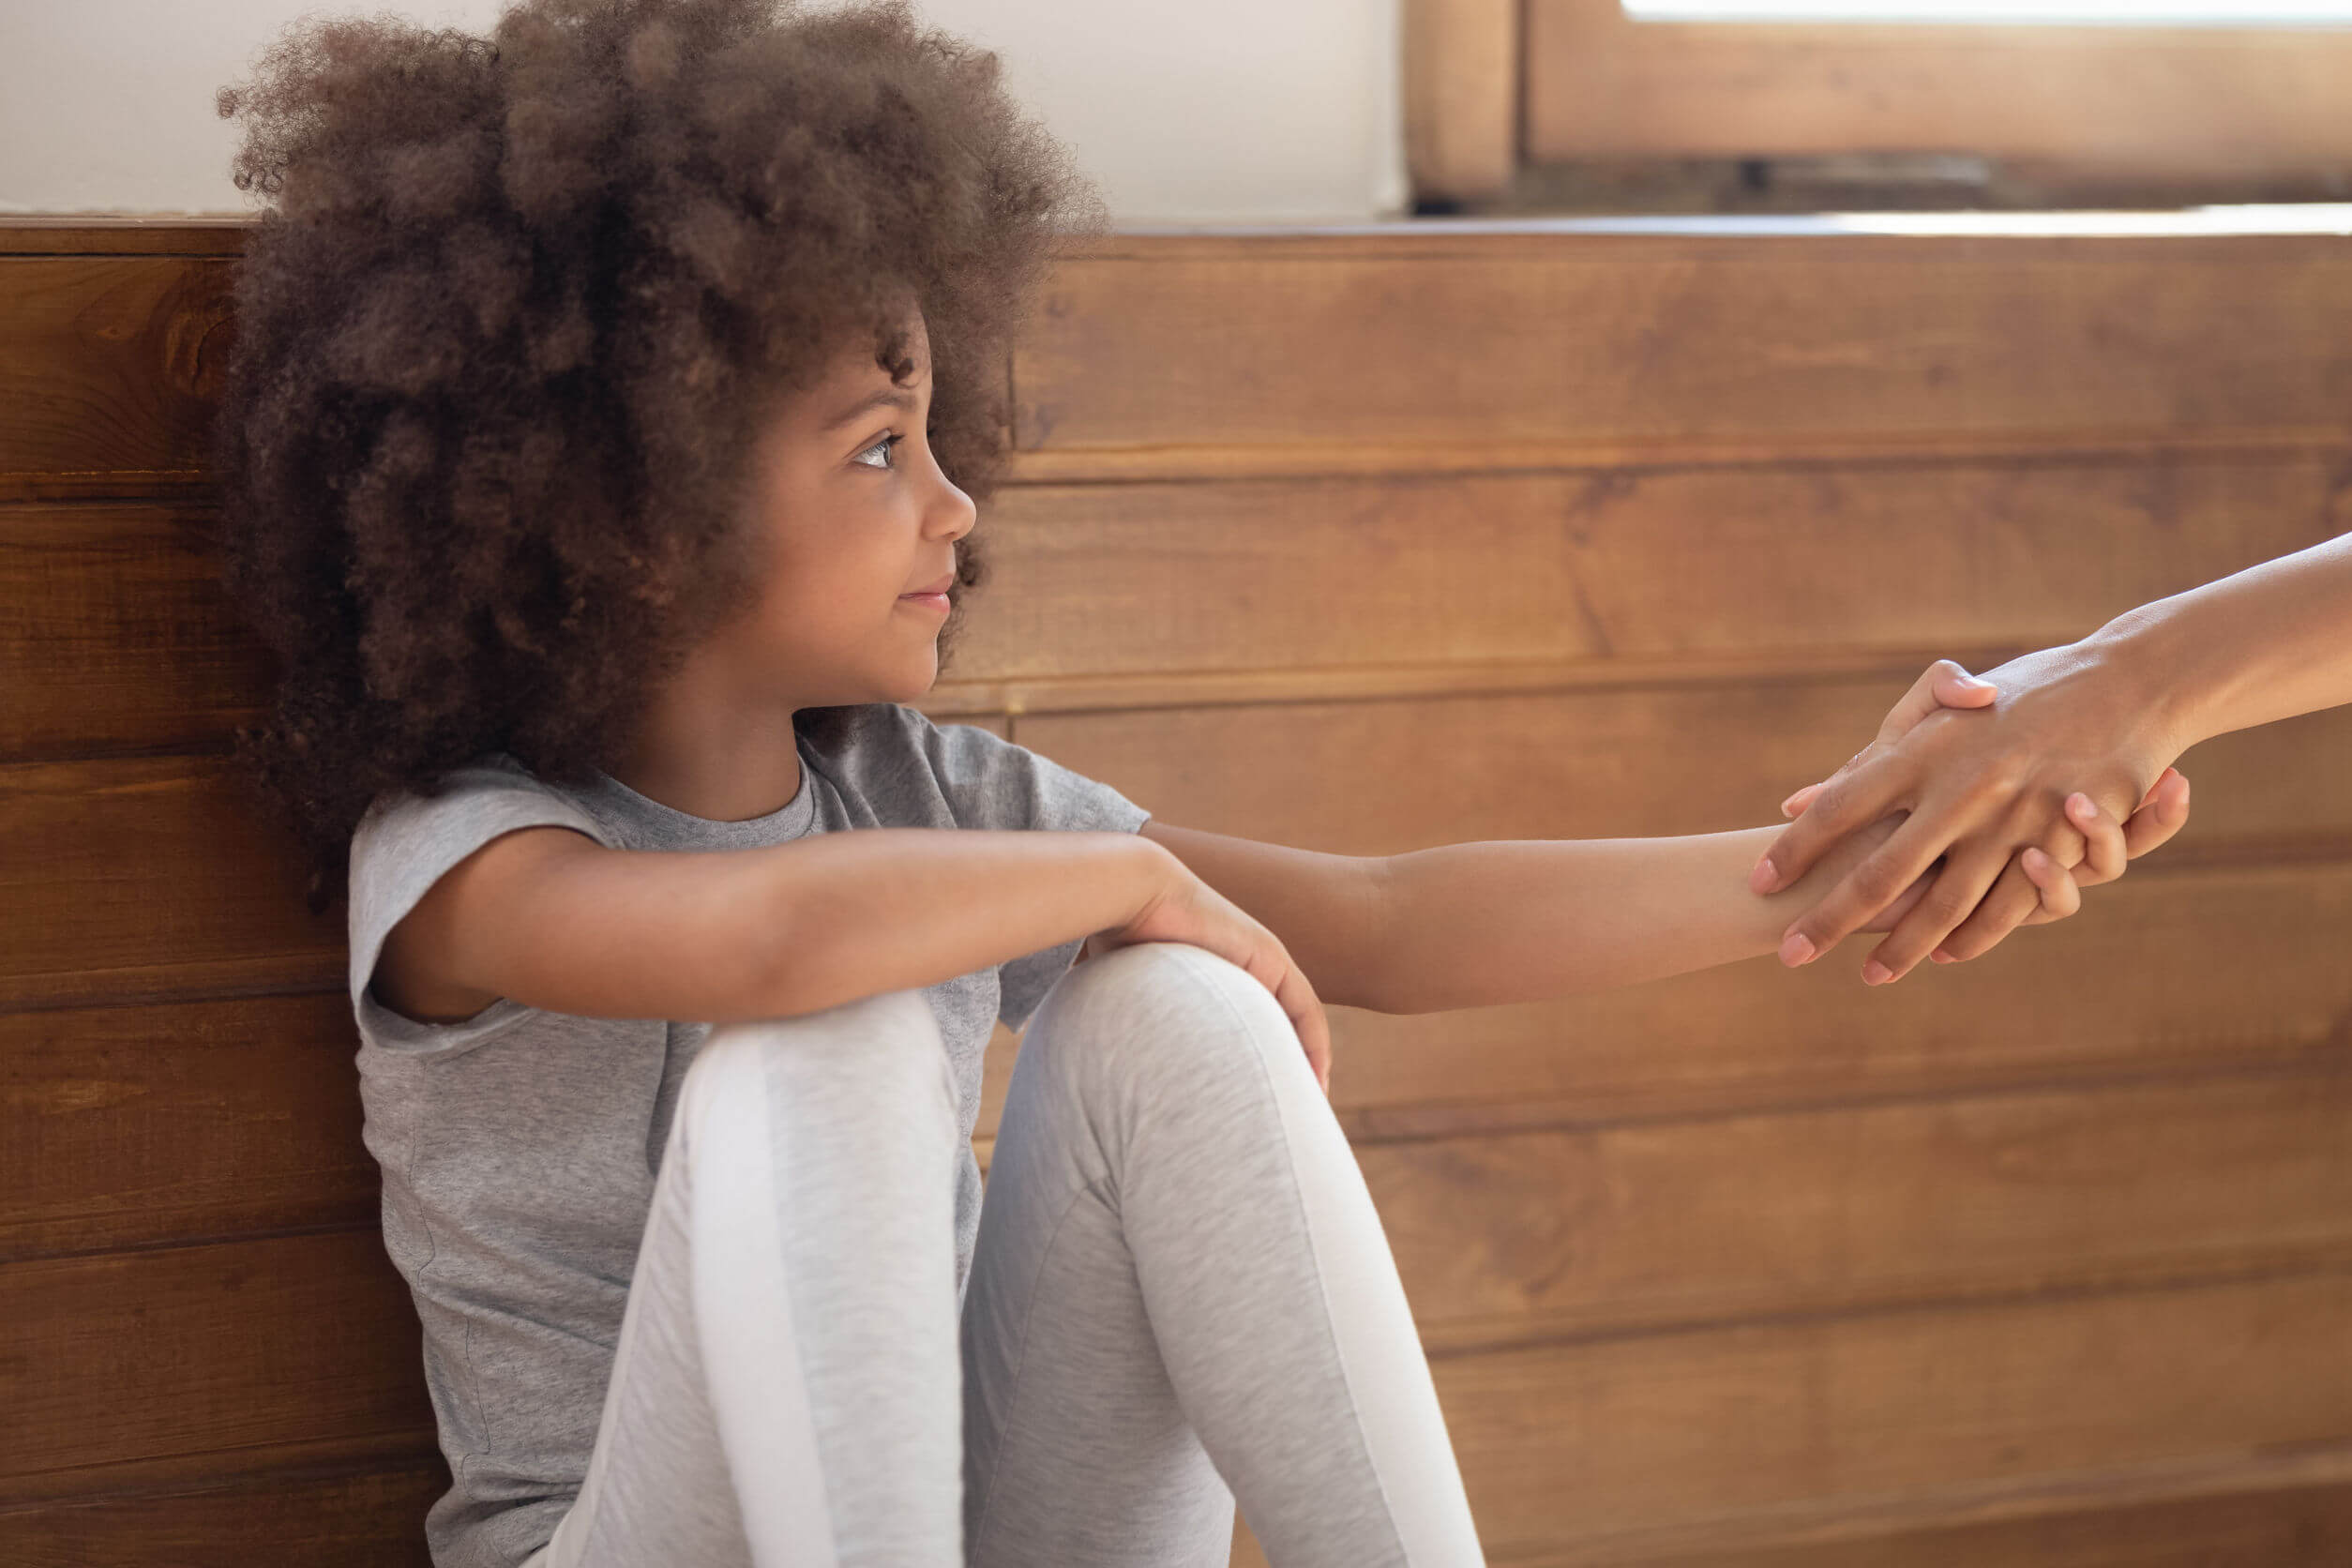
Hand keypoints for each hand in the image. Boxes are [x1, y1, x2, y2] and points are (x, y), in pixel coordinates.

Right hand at [1084, 846, 1332, 1091]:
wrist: (1130, 895)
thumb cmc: (1111, 942)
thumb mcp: (1126, 995)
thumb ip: (1124, 1026)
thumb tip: (1089, 1068)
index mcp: (1212, 980)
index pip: (1246, 1031)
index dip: (1255, 1068)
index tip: (1255, 1110)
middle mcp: (1239, 968)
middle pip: (1275, 1030)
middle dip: (1285, 1073)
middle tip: (1289, 1120)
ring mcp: (1258, 959)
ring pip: (1295, 1021)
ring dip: (1307, 1063)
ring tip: (1311, 1105)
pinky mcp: (1271, 957)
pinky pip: (1305, 1009)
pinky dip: (1315, 1044)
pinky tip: (1318, 1077)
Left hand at [1756, 647, 2189, 979]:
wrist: (2128, 678)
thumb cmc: (2019, 692)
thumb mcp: (1939, 714)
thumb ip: (1871, 762)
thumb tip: (1797, 804)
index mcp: (1923, 749)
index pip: (1839, 806)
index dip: (1796, 848)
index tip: (1757, 883)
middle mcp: (1960, 787)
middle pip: (1878, 868)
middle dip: (1829, 917)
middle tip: (1789, 954)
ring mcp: (2010, 819)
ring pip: (1941, 904)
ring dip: (1901, 945)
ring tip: (1867, 975)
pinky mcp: (2059, 844)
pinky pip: (2007, 907)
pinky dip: (1972, 938)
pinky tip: (1943, 956)